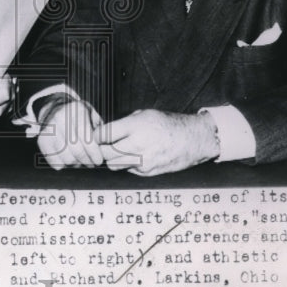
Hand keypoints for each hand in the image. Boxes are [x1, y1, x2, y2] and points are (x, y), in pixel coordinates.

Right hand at [37, 99, 103, 169]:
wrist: (54, 108)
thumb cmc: (77, 115)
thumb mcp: (90, 114)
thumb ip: (99, 127)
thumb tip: (106, 146)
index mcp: (77, 111)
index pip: (87, 138)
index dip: (94, 153)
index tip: (98, 161)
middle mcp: (61, 118)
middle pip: (76, 150)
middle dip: (86, 161)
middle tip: (90, 164)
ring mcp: (50, 129)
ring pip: (66, 157)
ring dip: (75, 164)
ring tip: (79, 162)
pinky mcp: (42, 139)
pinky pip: (54, 161)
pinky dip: (62, 164)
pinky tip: (67, 161)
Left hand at [95, 109, 219, 175]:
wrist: (192, 140)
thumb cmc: (168, 123)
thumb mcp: (145, 114)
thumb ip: (125, 123)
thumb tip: (107, 131)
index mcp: (135, 126)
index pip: (104, 134)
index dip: (95, 135)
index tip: (94, 135)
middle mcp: (137, 144)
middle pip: (105, 153)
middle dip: (100, 149)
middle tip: (100, 146)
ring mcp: (142, 161)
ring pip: (113, 165)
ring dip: (111, 159)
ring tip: (114, 151)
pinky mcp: (147, 172)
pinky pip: (127, 169)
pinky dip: (125, 164)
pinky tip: (131, 156)